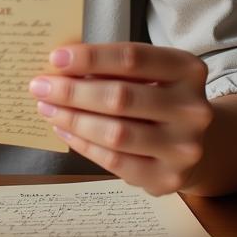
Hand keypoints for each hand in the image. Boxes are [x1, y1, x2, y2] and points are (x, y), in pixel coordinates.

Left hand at [29, 42, 212, 194]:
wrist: (196, 144)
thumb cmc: (158, 97)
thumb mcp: (148, 74)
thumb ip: (112, 69)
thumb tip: (60, 67)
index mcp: (188, 70)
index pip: (132, 58)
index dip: (91, 57)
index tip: (56, 58)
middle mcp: (193, 109)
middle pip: (121, 97)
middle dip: (72, 91)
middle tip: (39, 86)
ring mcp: (184, 148)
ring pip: (115, 133)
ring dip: (73, 119)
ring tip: (47, 108)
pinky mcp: (168, 178)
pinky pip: (115, 162)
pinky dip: (83, 144)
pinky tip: (64, 130)